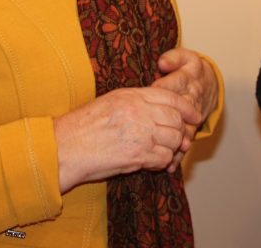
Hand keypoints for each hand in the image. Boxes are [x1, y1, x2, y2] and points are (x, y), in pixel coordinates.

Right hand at [53, 86, 201, 192]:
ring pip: (174, 139)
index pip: (171, 97)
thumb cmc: (83, 127)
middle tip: (178, 140)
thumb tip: (157, 109)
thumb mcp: (110, 103)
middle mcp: (139, 112)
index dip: (187, 108)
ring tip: (160, 152)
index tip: (195, 116)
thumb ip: (135, 102)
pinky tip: (152, 162)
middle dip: (180, 131)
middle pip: (176, 119)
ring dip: (171, 148)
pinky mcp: (138, 155)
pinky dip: (162, 162)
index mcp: (132, 96)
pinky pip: (164, 158)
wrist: (65, 148)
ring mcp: (140, 133)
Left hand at [152, 48, 219, 169]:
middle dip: (170, 124)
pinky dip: (178, 155)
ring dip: (176, 143)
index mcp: (187, 80)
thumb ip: (173, 58)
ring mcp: (192, 116)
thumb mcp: (184, 58)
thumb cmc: (189, 70)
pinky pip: (185, 141)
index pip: (173, 86)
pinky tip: (169, 165)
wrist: (209, 84)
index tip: (147, 98)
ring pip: (185, 130)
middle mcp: (191, 99)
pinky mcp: (191, 127)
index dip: (161, 91)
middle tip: (156, 134)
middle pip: (180, 112)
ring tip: (165, 156)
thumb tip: (163, 63)